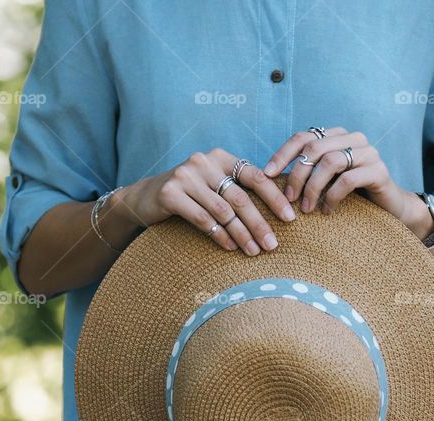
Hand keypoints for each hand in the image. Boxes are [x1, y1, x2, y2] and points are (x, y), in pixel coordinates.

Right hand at [116, 149, 295, 255]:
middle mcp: (203, 162)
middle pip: (240, 197)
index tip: (290, 218)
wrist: (143, 198)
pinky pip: (202, 219)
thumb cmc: (188, 195)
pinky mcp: (170, 193)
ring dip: (241, 234)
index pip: (255, 176)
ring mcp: (185, 176)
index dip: (274, 197)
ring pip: (223, 211)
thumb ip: (237, 189)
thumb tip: (278, 212)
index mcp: (220, 156)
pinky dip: (219, 235)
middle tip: (273, 245)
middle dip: (259, 223)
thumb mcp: (213, 185)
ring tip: (254, 251)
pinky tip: (230, 248)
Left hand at [263, 128, 433, 238]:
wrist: (388, 207)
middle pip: (314, 148)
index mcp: (336, 136)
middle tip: (288, 200)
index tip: (267, 175)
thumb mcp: (324, 180)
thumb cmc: (349, 195)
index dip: (283, 154)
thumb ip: (305, 172)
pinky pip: (348, 180)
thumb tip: (267, 177)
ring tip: (306, 209)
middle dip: (297, 175)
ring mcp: (368, 152)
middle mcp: (353, 138)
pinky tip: (326, 211)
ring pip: (331, 162)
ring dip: (313, 187)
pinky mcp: (379, 171)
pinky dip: (332, 196)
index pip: (303, 136)